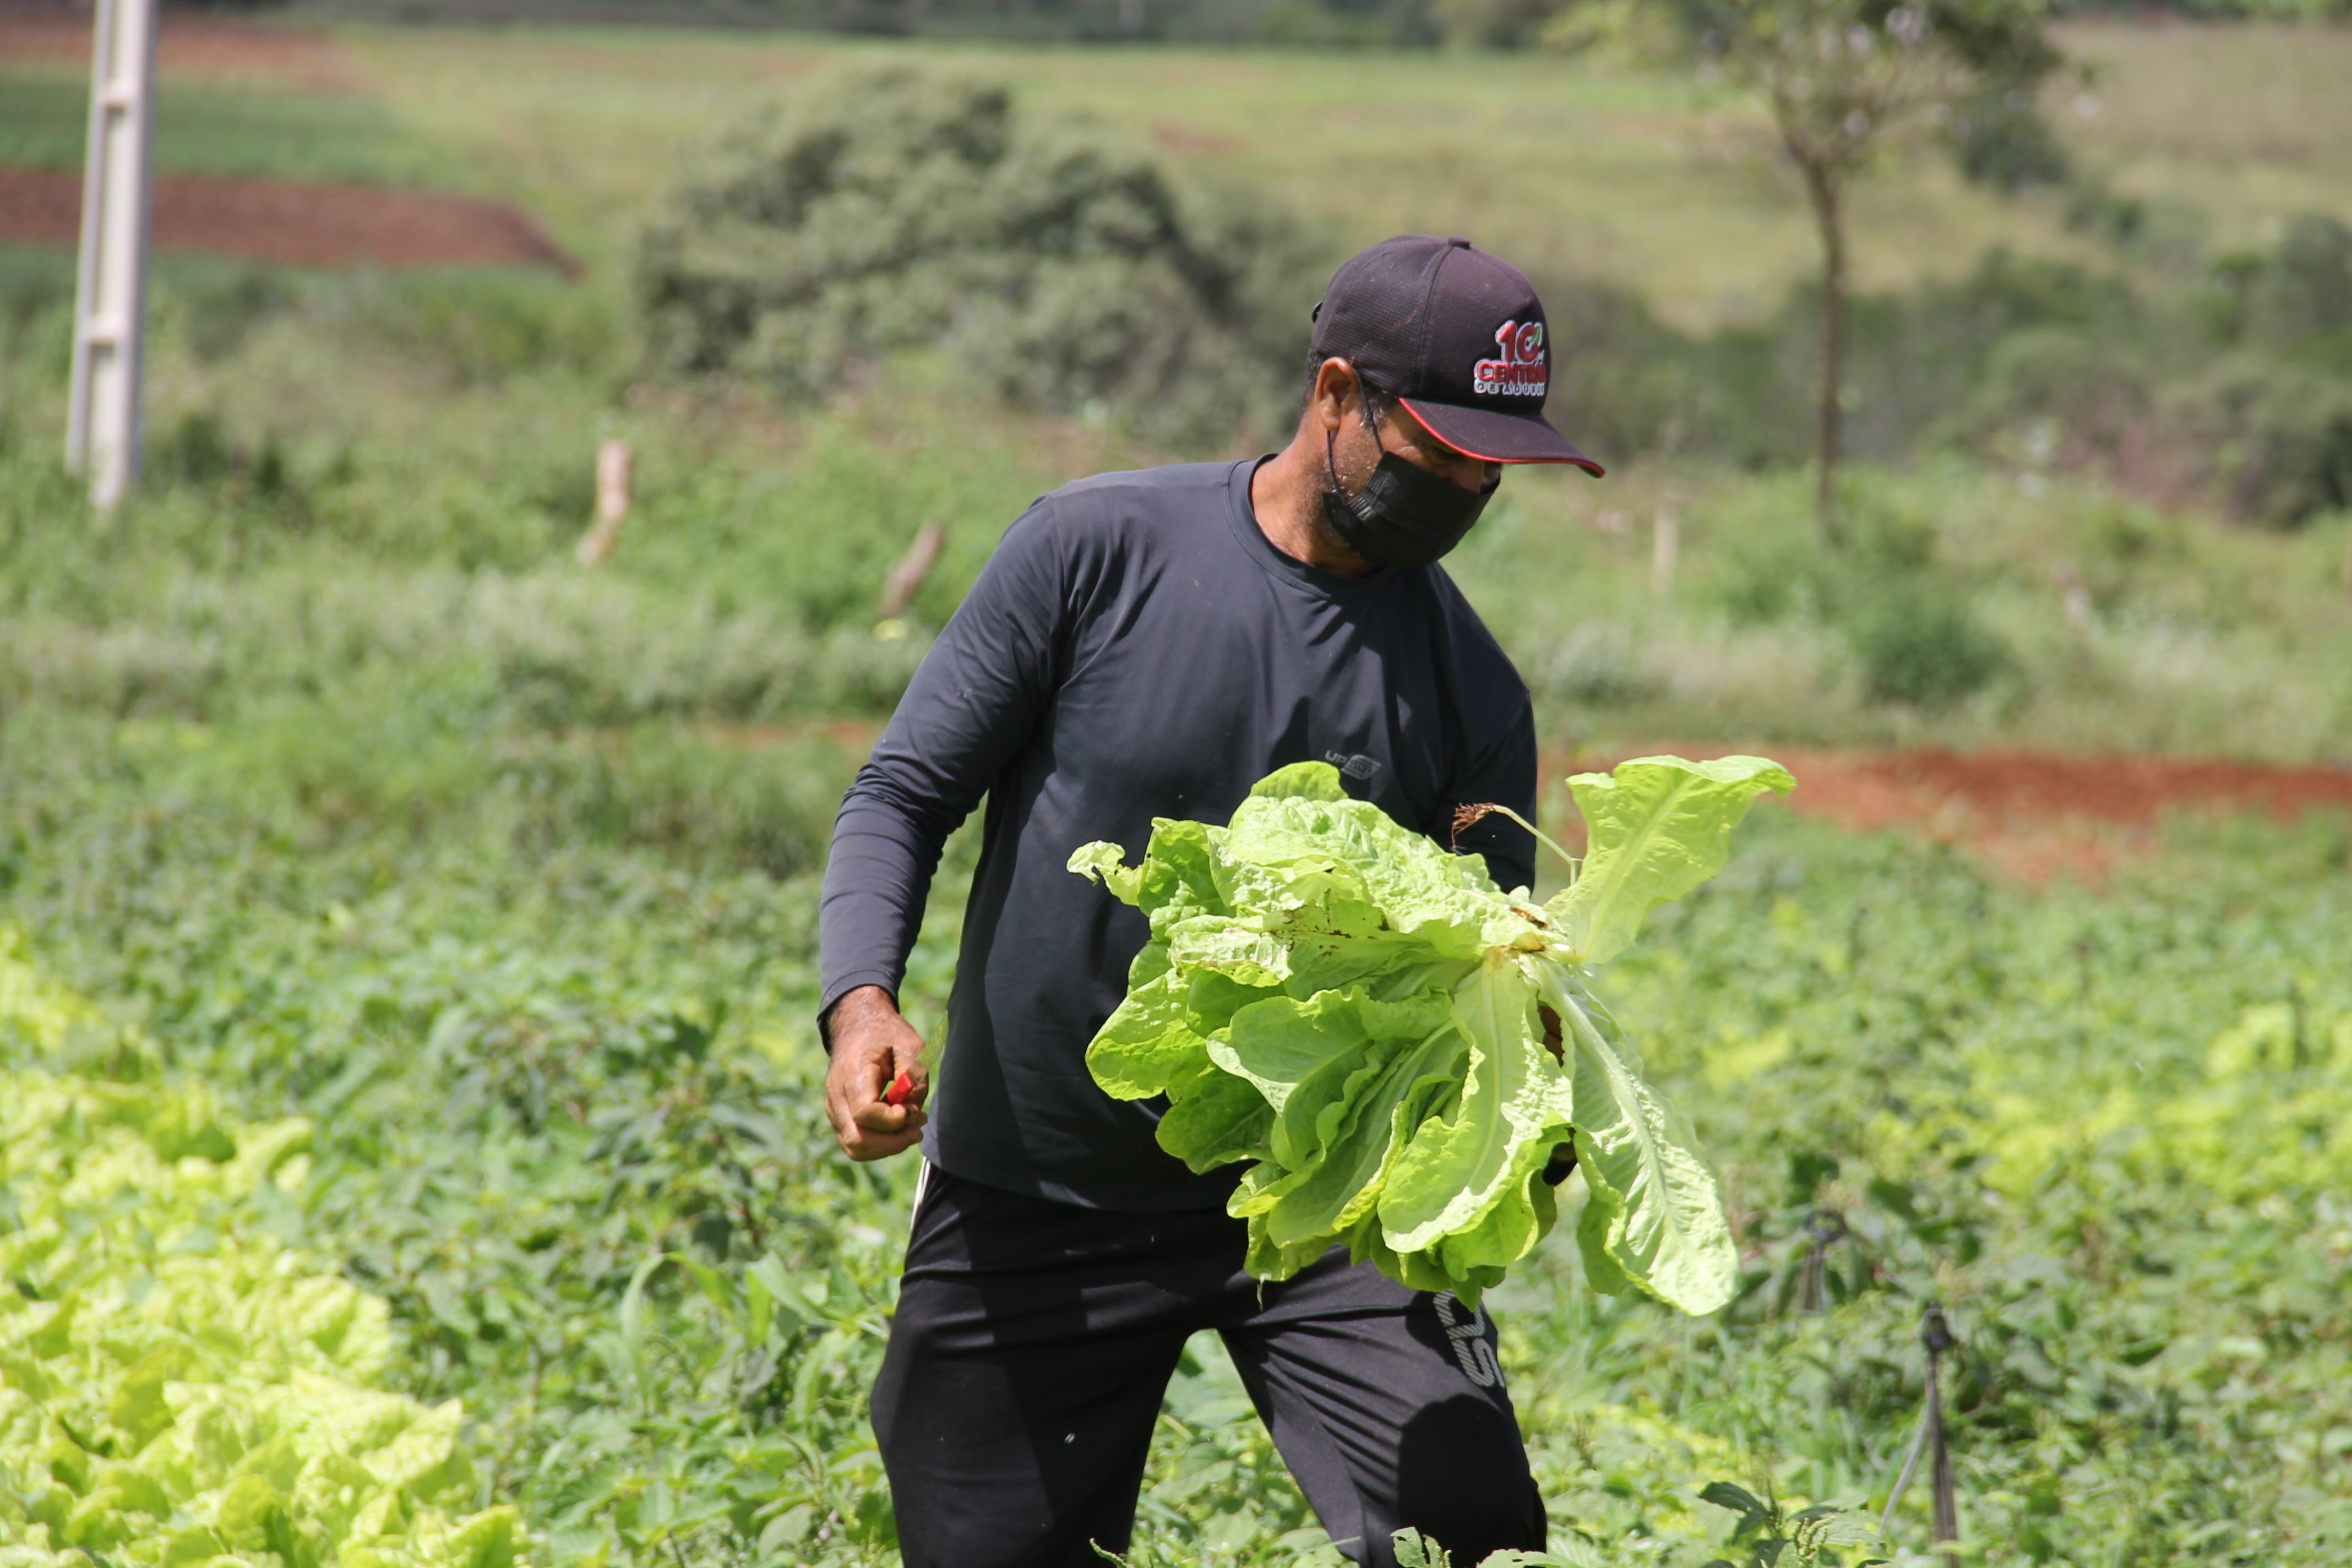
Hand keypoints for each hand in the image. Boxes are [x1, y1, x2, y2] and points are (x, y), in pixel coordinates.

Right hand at [823, 985, 928, 1161]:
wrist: (857, 1028)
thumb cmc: (885, 1036)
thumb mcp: (910, 1045)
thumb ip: (915, 1076)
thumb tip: (912, 1109)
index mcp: (851, 1072)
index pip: (865, 1113)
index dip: (893, 1120)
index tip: (913, 1109)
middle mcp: (835, 1095)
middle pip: (857, 1140)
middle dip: (893, 1143)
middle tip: (918, 1129)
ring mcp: (834, 1110)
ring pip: (855, 1148)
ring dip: (888, 1147)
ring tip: (912, 1128)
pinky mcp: (839, 1118)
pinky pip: (856, 1144)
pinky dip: (880, 1145)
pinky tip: (899, 1128)